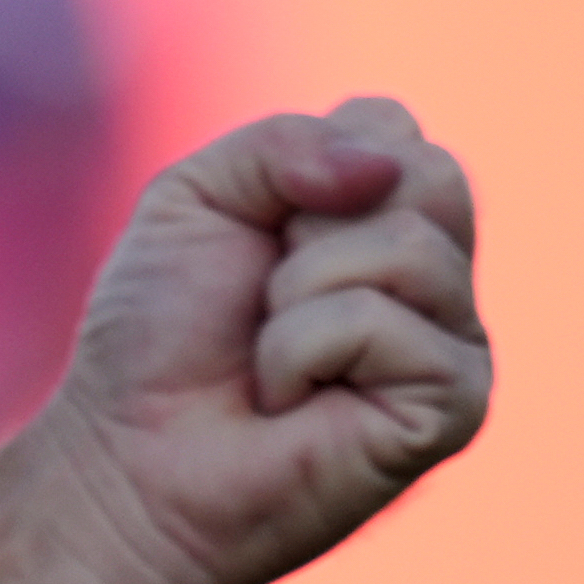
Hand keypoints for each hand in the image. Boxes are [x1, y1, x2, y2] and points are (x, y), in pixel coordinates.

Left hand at [19, 98, 490, 583]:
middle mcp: (434, 276)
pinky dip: (302, 351)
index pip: (389, 126)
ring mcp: (456, 342)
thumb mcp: (194, 197)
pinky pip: (383, 324)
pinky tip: (291, 402)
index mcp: (382, 217)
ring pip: (407, 248)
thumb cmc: (158, 336)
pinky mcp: (457, 405)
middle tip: (261, 297)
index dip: (298, 169)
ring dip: (294, 296)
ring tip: (270, 358)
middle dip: (307, 225)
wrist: (126, 457)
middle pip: (428, 173)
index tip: (252, 237)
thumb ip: (281, 144)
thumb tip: (380, 167)